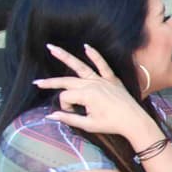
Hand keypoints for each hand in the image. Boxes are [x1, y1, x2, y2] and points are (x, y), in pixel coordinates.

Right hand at [35, 43, 154, 140]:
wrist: (134, 121)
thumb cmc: (112, 125)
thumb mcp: (88, 125)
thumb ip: (68, 118)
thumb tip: (50, 116)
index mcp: (86, 95)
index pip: (66, 97)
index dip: (66, 107)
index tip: (74, 114)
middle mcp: (93, 84)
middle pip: (67, 81)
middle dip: (51, 82)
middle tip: (37, 83)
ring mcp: (102, 80)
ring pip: (80, 67)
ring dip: (65, 57)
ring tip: (51, 48)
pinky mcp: (112, 79)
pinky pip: (103, 65)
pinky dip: (95, 56)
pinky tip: (86, 47)